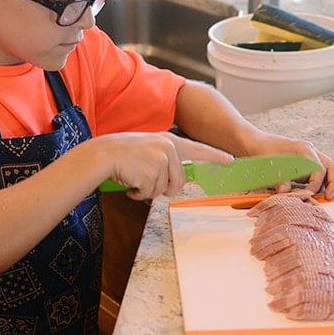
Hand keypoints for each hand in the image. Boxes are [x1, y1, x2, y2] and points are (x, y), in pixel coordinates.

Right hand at [101, 131, 232, 200]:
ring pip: (163, 189)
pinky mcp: (151, 173)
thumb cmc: (122, 153)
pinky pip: (150, 193)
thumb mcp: (149, 148)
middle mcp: (168, 148)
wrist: (103, 154)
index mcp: (169, 140)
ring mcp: (160, 160)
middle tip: (146, 183)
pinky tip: (129, 181)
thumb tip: (174, 182)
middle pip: (179, 181)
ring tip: (134, 177)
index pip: (198, 149)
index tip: (230, 160)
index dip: (215, 156)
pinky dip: (138, 193)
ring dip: (147, 190)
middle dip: (165, 189)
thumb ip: (165, 159)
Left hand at [245, 134, 333, 198]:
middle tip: (329, 197)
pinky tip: (311, 196)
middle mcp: (310, 153)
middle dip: (333, 183)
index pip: (318, 168)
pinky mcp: (305, 167)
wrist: (255, 143)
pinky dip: (318, 186)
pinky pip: (317, 176)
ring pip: (328, 171)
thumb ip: (278, 177)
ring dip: (328, 185)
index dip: (314, 184)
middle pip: (331, 167)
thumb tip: (286, 192)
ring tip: (324, 198)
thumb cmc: (262, 149)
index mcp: (304, 149)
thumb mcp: (268, 162)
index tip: (306, 195)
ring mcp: (309, 159)